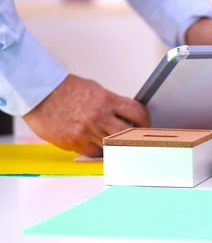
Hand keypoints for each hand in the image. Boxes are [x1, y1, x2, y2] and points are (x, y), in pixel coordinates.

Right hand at [23, 74, 150, 156]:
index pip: (138, 113)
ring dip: (117, 146)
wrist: (37, 93)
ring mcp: (87, 131)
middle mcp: (100, 116)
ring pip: (114, 146)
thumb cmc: (64, 89)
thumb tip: (126, 117)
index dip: (145, 121)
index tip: (144, 125)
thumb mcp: (94, 90)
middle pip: (129, 134)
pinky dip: (99, 151)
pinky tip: (98, 146)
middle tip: (136, 139)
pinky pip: (95, 153)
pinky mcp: (75, 142)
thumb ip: (111, 105)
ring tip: (116, 143)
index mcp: (107, 100)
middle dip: (135, 137)